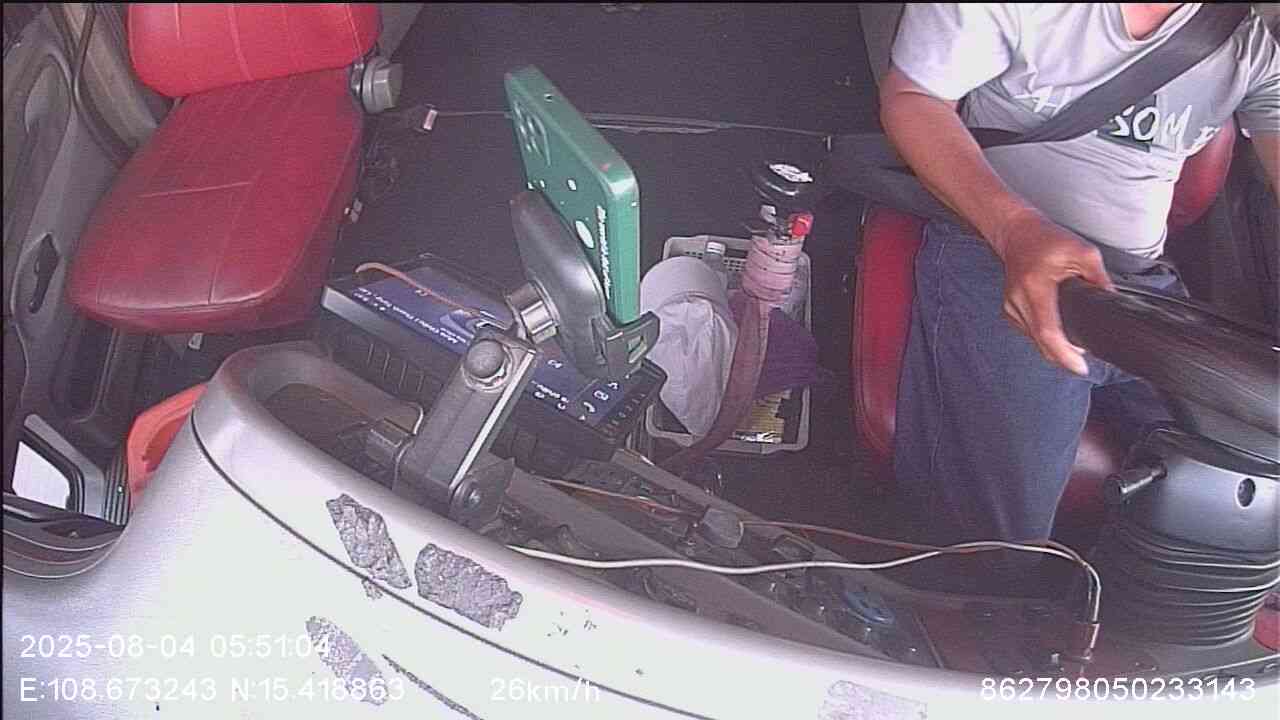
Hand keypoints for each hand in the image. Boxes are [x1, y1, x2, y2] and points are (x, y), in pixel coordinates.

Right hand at [989, 210, 1113, 375]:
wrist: (1017, 234)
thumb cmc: (1047, 240)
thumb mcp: (1083, 252)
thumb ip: (1100, 278)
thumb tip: (1112, 301)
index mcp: (1035, 286)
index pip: (1047, 330)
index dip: (1064, 354)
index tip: (1080, 367)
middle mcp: (1018, 300)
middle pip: (1040, 342)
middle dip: (1062, 357)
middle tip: (1082, 364)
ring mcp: (1010, 307)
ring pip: (1034, 340)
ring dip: (1053, 347)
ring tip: (1071, 348)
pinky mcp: (1009, 310)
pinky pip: (1028, 333)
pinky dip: (1043, 338)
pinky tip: (1056, 334)